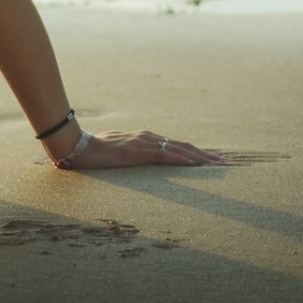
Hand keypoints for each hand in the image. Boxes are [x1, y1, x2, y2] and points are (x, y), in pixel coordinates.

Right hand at [57, 129, 223, 168]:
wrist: (77, 146)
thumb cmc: (92, 150)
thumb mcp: (114, 151)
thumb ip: (126, 153)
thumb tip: (130, 159)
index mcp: (143, 138)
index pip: (174, 144)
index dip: (194, 151)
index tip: (210, 158)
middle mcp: (147, 137)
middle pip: (183, 145)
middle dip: (206, 154)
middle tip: (225, 161)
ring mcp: (144, 143)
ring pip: (180, 149)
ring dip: (201, 157)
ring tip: (218, 164)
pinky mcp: (138, 152)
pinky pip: (166, 156)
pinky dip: (183, 160)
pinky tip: (196, 164)